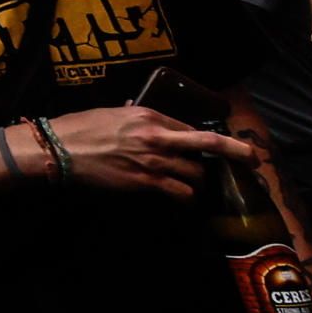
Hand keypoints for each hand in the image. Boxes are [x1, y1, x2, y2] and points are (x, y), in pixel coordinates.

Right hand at [41, 105, 252, 198]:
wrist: (58, 150)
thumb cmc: (80, 128)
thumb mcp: (112, 113)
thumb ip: (136, 117)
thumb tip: (148, 119)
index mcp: (149, 114)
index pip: (194, 128)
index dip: (218, 139)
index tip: (235, 145)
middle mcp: (157, 136)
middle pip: (208, 146)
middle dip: (235, 156)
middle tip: (253, 163)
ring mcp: (153, 161)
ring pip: (196, 174)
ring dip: (202, 182)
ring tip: (203, 187)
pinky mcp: (146, 183)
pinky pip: (180, 192)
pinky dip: (187, 197)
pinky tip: (188, 200)